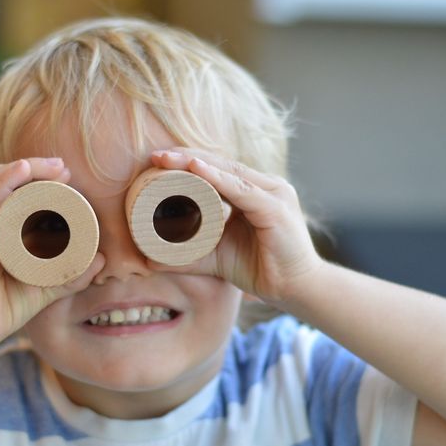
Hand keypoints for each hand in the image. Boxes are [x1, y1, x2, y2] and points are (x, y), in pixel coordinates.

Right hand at [0, 158, 104, 350]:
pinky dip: (6, 183)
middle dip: (33, 167)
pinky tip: (23, 170)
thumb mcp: (43, 288)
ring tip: (55, 169)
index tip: (64, 173)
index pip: (4, 187)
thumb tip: (101, 261)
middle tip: (64, 169)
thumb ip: (69, 275)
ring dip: (26, 168)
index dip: (31, 174)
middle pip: (0, 177)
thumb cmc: (1, 309)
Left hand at [148, 148, 322, 305]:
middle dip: (186, 157)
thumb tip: (150, 261)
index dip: (188, 162)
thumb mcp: (216, 258)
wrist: (295, 290)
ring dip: (195, 163)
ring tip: (167, 160)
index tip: (157, 160)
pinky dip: (217, 179)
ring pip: (229, 172)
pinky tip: (196, 170)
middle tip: (154, 156)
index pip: (219, 168)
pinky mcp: (275, 209)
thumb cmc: (260, 269)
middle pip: (221, 164)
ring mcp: (273, 194)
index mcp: (255, 191)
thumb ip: (186, 256)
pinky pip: (242, 189)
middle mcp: (267, 186)